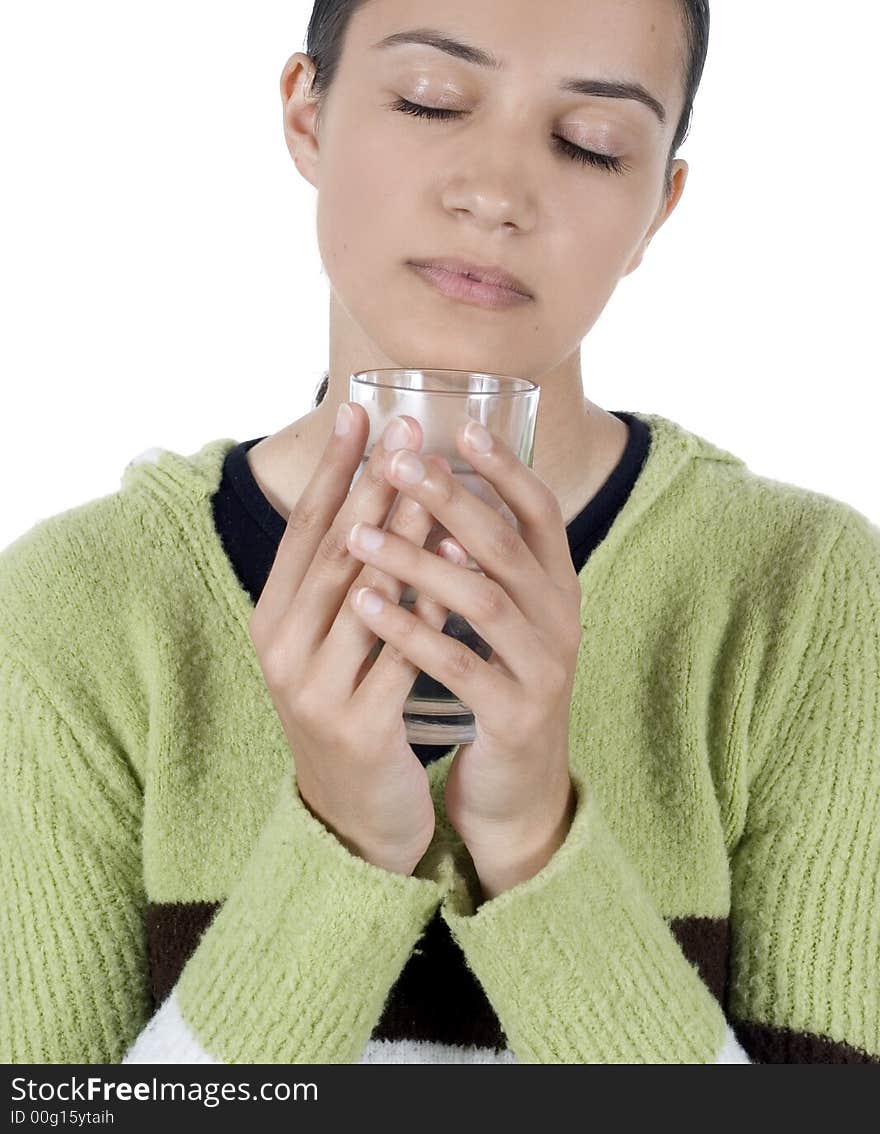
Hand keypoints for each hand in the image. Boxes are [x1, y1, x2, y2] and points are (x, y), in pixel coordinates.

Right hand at [247, 402, 457, 877]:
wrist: (352, 816)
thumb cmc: (351, 707)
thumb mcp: (333, 640)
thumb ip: (347, 575)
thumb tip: (386, 488)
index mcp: (273, 617)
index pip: (304, 526)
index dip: (332, 466)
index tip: (361, 409)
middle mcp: (281, 646)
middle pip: (333, 551)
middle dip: (373, 486)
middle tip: (408, 429)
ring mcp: (314, 688)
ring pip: (364, 596)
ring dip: (403, 535)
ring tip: (438, 483)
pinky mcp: (356, 725)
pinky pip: (399, 655)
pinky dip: (428, 608)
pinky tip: (460, 570)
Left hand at [345, 417, 583, 898]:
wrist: (520, 784)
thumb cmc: (498, 677)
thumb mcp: (502, 610)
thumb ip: (481, 554)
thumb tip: (434, 477)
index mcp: (557, 583)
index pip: (541, 510)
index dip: (504, 468)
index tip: (459, 426)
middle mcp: (560, 618)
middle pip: (505, 546)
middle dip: (449, 500)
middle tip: (397, 462)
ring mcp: (543, 668)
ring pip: (482, 602)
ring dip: (417, 563)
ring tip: (359, 536)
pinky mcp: (515, 715)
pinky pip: (462, 667)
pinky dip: (412, 633)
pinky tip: (367, 607)